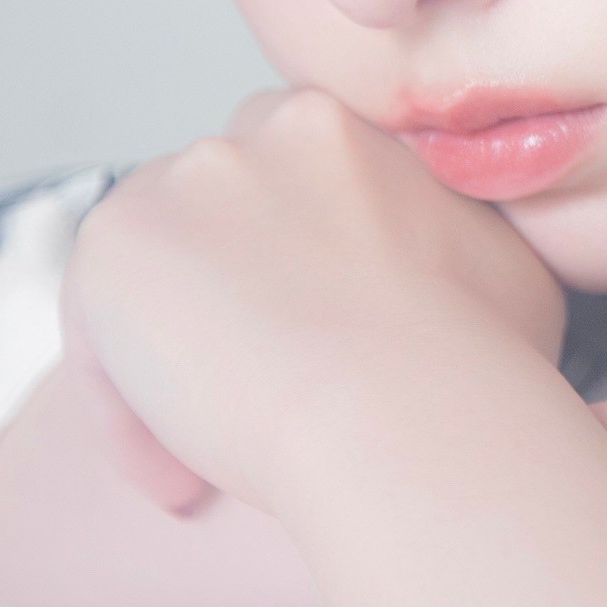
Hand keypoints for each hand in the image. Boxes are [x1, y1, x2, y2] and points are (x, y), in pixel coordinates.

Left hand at [63, 88, 566, 516]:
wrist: (402, 402)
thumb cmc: (476, 356)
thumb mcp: (505, 268)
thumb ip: (454, 244)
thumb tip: (453, 269)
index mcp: (353, 127)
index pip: (294, 181)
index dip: (297, 270)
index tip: (317, 345)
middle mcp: (265, 127)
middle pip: (219, 216)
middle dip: (230, 297)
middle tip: (258, 395)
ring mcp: (185, 177)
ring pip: (156, 276)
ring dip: (175, 357)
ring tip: (212, 458)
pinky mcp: (115, 240)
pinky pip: (101, 331)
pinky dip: (127, 408)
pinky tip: (178, 479)